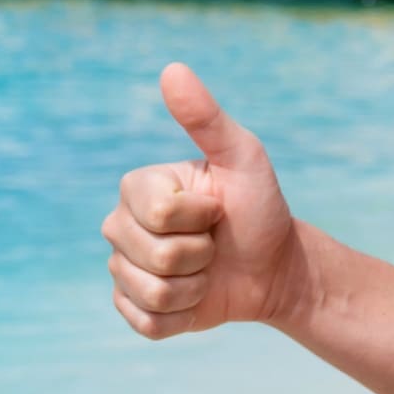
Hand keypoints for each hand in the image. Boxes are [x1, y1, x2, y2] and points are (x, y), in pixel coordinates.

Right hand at [103, 62, 300, 338]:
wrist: (273, 266)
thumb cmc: (258, 205)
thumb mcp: (243, 155)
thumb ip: (206, 117)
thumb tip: (172, 69)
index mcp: (137, 186)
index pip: (159, 214)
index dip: (200, 216)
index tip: (216, 207)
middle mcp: (120, 225)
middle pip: (153, 255)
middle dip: (200, 254)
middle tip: (213, 240)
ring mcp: (123, 268)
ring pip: (151, 292)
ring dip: (195, 286)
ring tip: (206, 268)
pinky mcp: (133, 309)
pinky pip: (148, 324)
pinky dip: (183, 316)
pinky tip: (195, 297)